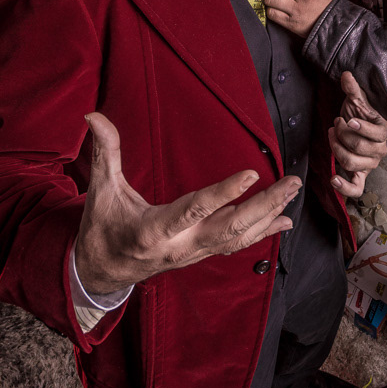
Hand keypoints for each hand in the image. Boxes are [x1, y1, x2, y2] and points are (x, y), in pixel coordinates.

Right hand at [75, 112, 300, 294]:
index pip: (194, 209)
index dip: (223, 193)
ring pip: (239, 237)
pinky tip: (285, 220)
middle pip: (230, 228)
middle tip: (292, 182)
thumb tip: (93, 115)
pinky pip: (237, 246)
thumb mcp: (101, 191)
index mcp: (154, 230)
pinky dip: (263, 233)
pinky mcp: (202, 255)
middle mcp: (180, 246)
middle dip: (264, 205)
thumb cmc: (102, 228)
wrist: (103, 272)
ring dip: (269, 214)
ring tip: (292, 192)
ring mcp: (194, 254)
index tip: (251, 174)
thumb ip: (105, 152)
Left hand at [329, 72, 386, 197]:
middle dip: (342, 135)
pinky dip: (345, 187)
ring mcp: (371, 164)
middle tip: (334, 125)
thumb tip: (346, 75)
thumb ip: (352, 89)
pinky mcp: (360, 176)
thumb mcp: (355, 100)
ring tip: (331, 137)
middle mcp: (380, 150)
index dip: (359, 128)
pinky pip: (356, 189)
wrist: (353, 126)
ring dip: (337, 150)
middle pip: (359, 148)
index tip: (346, 120)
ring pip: (353, 164)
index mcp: (383, 132)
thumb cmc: (357, 113)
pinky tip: (333, 178)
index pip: (375, 134)